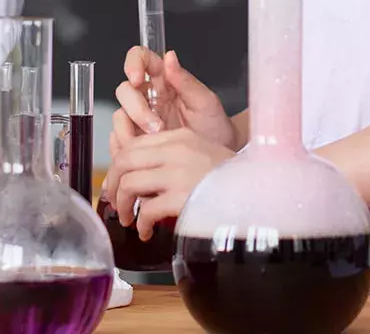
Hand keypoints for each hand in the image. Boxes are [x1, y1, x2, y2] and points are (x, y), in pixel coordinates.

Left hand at [102, 128, 234, 237]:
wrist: (257, 191)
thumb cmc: (228, 178)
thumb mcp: (199, 153)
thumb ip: (170, 156)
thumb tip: (135, 174)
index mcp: (179, 137)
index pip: (133, 145)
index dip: (117, 166)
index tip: (116, 182)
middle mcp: (176, 151)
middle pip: (124, 161)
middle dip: (112, 185)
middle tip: (114, 201)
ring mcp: (178, 173)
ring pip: (129, 184)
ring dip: (123, 206)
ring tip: (129, 219)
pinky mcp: (181, 198)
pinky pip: (146, 210)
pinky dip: (141, 224)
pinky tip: (147, 230)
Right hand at [111, 48, 235, 148]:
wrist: (213, 162)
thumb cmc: (214, 127)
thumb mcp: (205, 102)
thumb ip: (186, 80)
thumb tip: (169, 57)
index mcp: (164, 80)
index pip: (141, 59)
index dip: (133, 63)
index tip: (137, 78)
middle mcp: (148, 97)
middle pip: (124, 90)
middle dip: (137, 110)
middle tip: (157, 126)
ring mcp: (138, 120)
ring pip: (119, 116)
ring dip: (132, 131)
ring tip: (157, 142)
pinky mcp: (134, 141)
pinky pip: (117, 141)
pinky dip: (126, 147)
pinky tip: (144, 152)